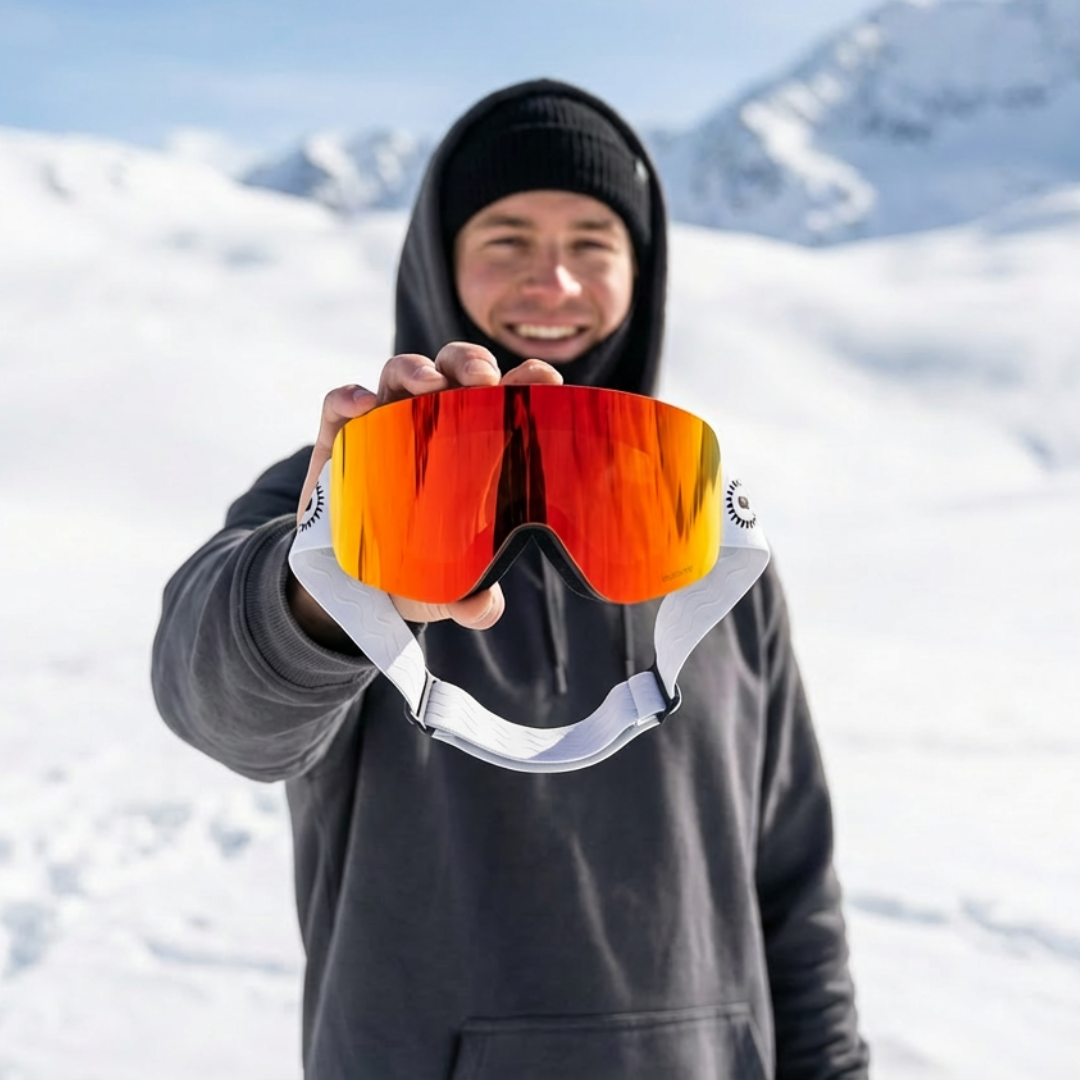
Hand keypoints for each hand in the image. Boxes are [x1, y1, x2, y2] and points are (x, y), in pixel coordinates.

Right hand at [290, 343, 561, 643]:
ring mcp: (384, 424)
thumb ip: (470, 598)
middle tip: (483, 380)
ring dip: (417, 369)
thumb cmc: (415, 567)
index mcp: (474, 442)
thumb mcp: (446, 587)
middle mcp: (432, 421)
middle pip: (456, 369)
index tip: (545, 381)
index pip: (506, 397)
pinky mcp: (338, 437)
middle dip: (471, 363)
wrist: (349, 584)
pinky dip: (350, 396)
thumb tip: (483, 609)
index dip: (527, 381)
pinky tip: (363, 404)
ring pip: (402, 373)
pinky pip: (340, 403)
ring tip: (430, 384)